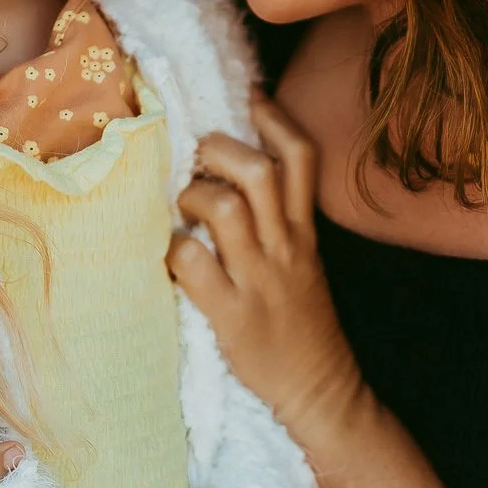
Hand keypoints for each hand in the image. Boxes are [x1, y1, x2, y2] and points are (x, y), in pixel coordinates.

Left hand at [169, 96, 369, 459]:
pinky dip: (172, 251)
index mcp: (304, 233)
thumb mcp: (305, 265)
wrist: (319, 391)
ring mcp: (259, 280)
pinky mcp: (232, 315)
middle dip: (219, 151)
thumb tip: (231, 181)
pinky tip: (169, 257)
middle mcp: (285, 248)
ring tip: (182, 208)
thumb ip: (279, 224)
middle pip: (259, 172)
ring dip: (192, 197)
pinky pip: (192, 264)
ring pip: (224, 209)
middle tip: (197, 158)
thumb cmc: (302, 326)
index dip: (276, 119)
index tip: (251, 97)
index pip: (302, 159)